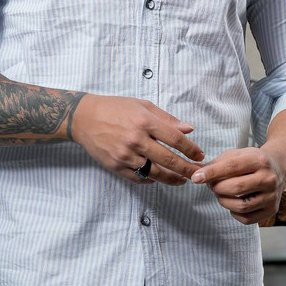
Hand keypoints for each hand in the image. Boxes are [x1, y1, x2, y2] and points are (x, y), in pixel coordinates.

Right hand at [70, 94, 204, 184]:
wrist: (85, 118)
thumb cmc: (115, 108)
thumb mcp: (142, 106)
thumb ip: (166, 119)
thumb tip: (189, 129)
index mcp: (144, 121)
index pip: (175, 139)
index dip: (191, 149)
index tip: (200, 155)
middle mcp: (136, 139)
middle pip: (169, 159)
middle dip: (187, 169)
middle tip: (198, 174)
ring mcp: (125, 155)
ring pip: (155, 173)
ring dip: (172, 179)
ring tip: (182, 180)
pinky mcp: (116, 166)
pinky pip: (139, 178)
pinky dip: (151, 180)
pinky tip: (159, 178)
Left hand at [191, 147, 285, 224]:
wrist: (278, 168)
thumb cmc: (252, 161)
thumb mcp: (238, 154)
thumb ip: (217, 163)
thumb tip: (196, 172)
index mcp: (259, 160)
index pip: (232, 167)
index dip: (211, 173)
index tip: (196, 177)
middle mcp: (269, 178)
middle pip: (236, 188)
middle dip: (217, 187)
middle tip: (211, 185)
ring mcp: (272, 196)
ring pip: (241, 206)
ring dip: (224, 201)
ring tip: (221, 193)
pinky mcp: (271, 210)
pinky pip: (247, 218)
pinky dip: (234, 212)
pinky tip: (233, 202)